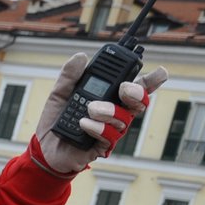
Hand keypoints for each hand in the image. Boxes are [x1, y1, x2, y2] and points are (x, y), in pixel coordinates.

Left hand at [35, 52, 168, 174]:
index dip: (151, 80)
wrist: (43, 147)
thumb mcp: (59, 94)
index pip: (135, 86)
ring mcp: (111, 130)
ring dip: (109, 111)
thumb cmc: (57, 119)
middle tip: (125, 88)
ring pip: (124, 119)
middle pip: (139, 102)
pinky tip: (85, 123)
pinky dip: (98, 128)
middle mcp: (115, 112)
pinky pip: (109, 137)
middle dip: (137, 93)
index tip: (160, 72)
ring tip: (90, 108)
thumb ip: (69, 76)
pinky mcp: (102, 146)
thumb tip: (81, 56)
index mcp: (110, 96)